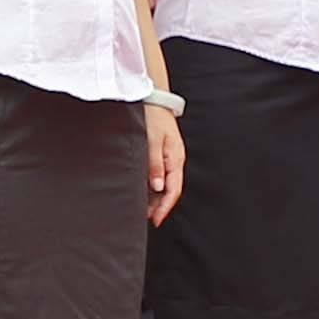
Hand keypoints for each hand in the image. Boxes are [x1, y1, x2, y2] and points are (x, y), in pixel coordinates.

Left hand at [143, 100, 185, 225]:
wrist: (153, 98)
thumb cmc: (153, 116)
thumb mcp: (152, 140)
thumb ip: (154, 164)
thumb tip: (157, 187)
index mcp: (175, 158)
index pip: (173, 190)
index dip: (165, 207)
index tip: (156, 220)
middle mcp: (174, 160)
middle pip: (169, 189)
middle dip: (159, 206)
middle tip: (146, 218)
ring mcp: (168, 157)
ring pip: (164, 183)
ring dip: (155, 197)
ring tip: (142, 208)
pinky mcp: (161, 153)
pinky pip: (159, 174)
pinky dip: (152, 185)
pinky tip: (143, 190)